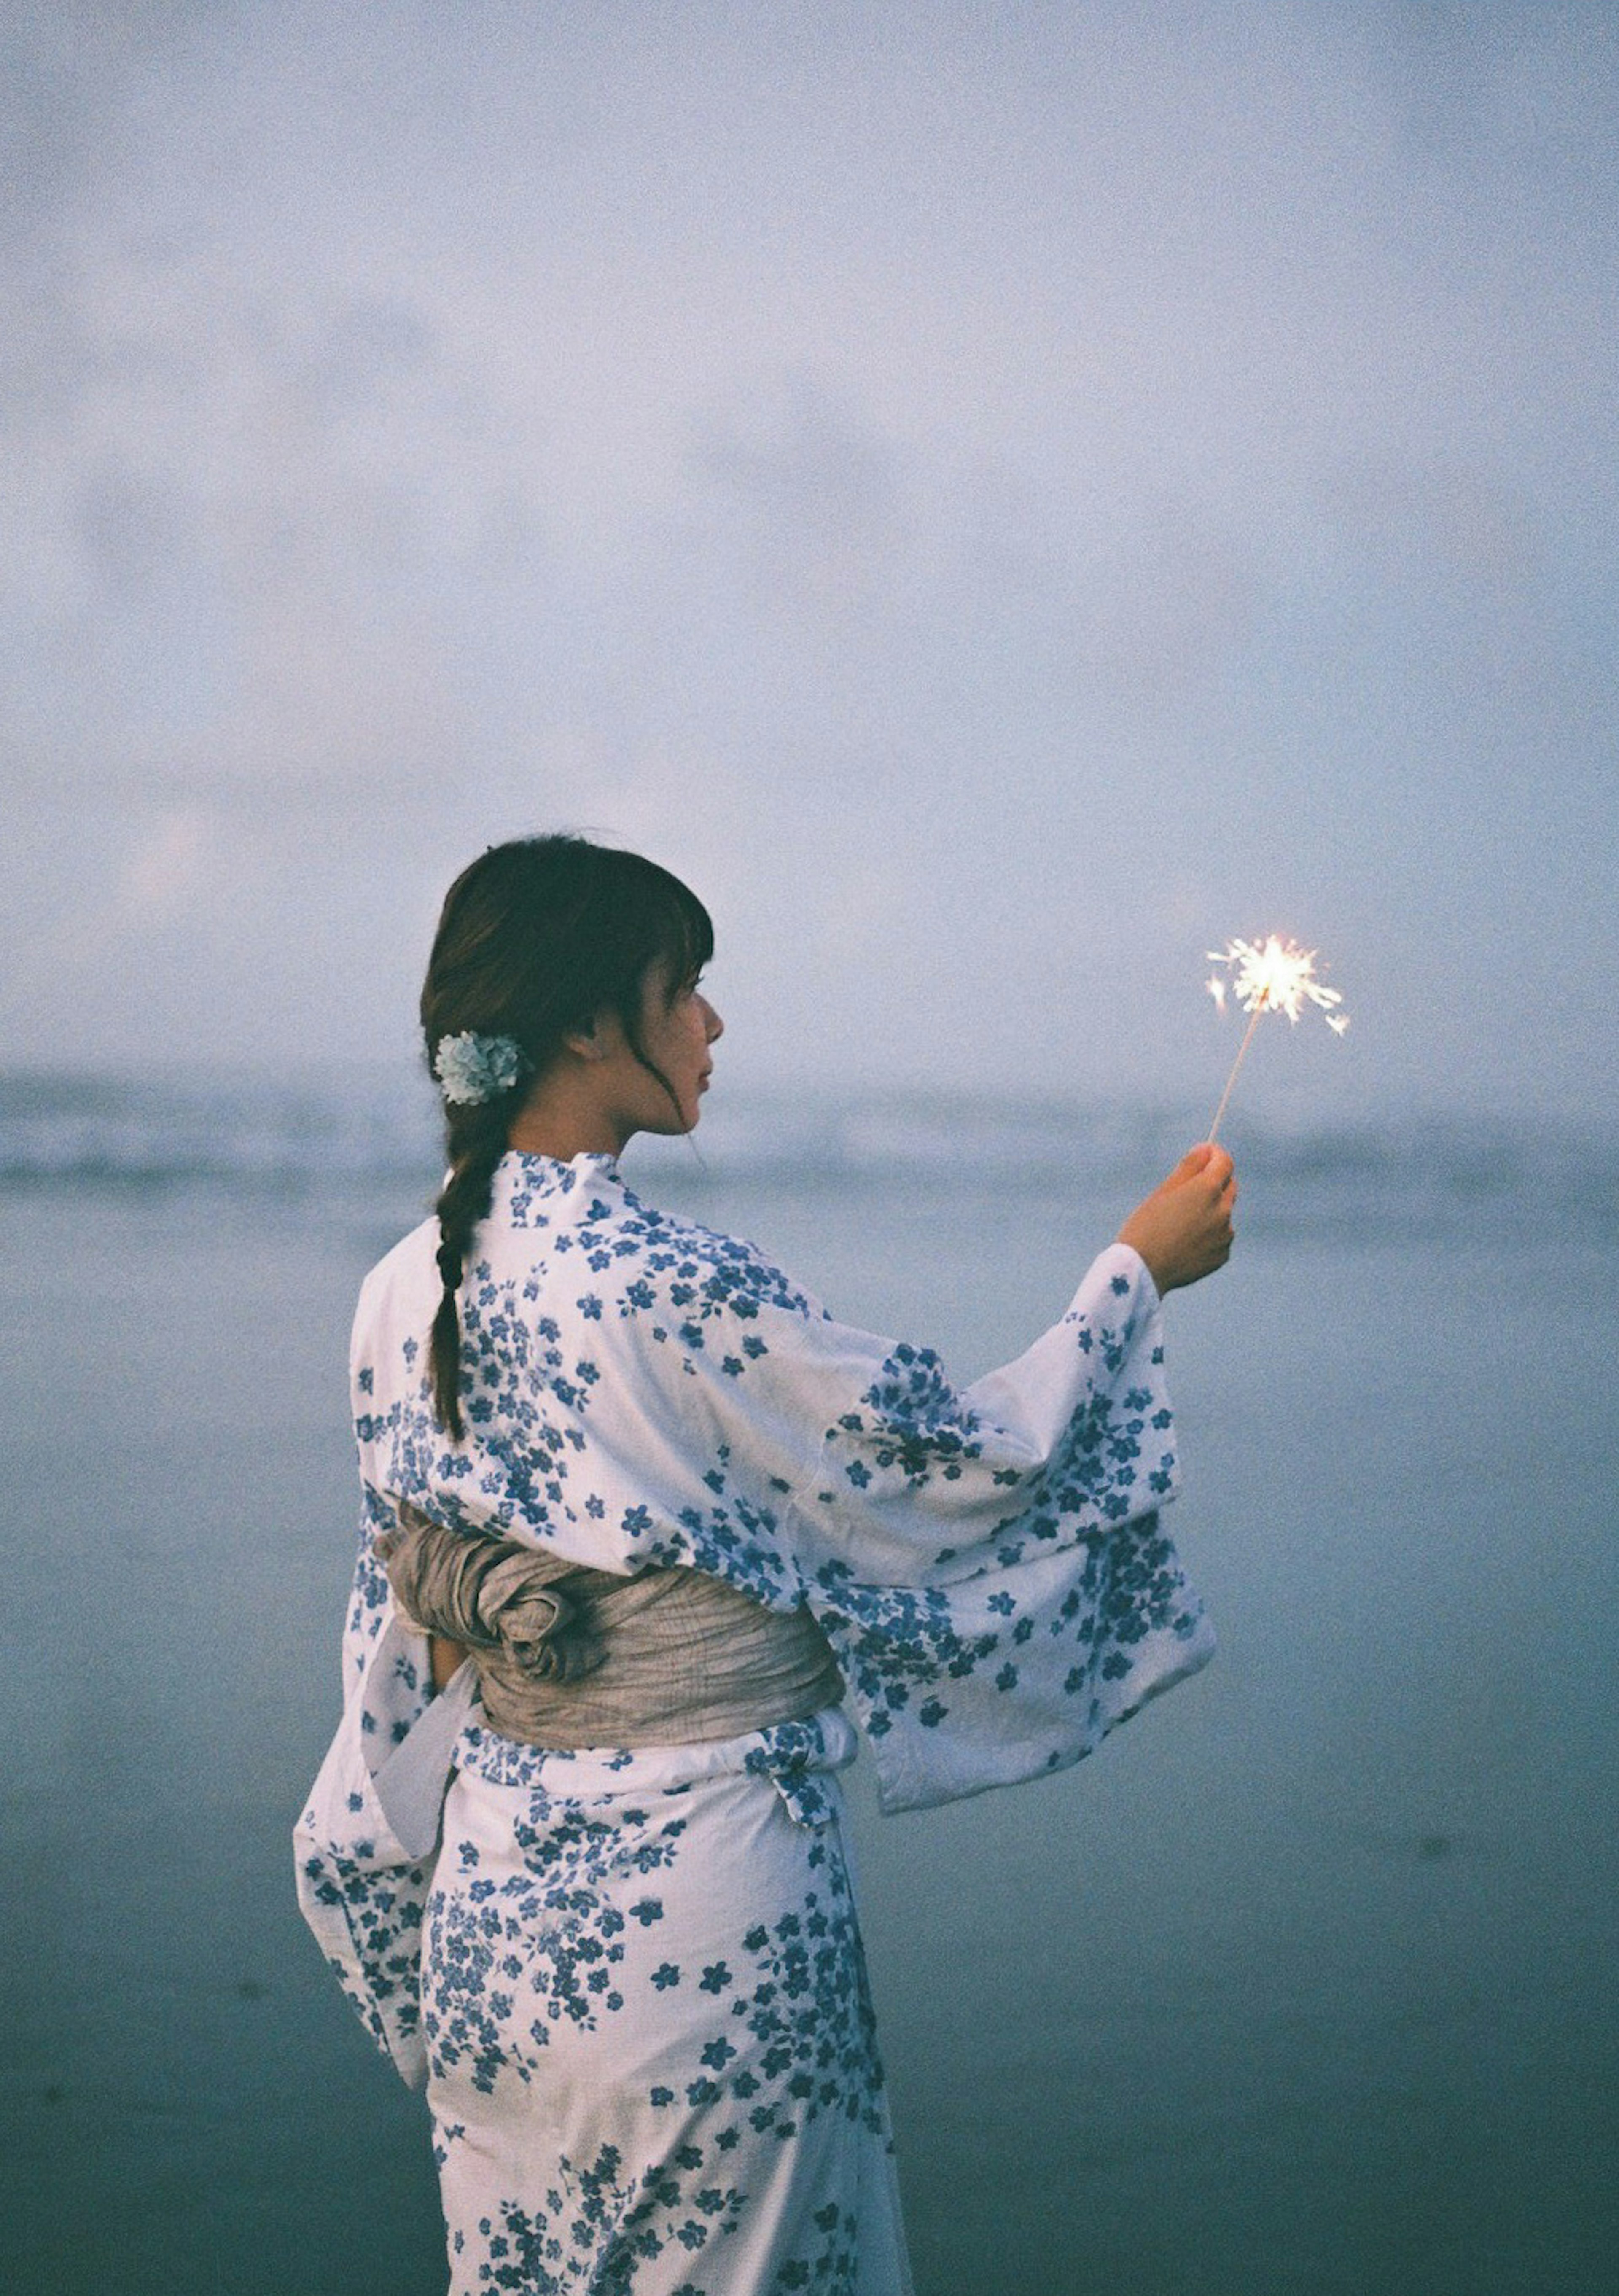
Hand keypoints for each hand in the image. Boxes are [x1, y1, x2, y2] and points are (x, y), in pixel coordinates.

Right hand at [1117, 1143, 1236, 1295]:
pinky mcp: (1222, 1255)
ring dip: (1211, 1210)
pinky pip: (1220, 1236)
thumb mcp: (1164, 1191)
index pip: (1224, 1162)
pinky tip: (1185, 1242)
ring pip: (1224, 1213)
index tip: (1204, 1154)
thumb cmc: (1146, 1226)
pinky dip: (1209, 1234)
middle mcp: (1223, 1210)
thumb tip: (1207, 1148)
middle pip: (1228, 1186)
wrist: (1142, 1271)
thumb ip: (1189, 1166)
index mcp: (1207, 1189)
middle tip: (1188, 1189)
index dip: (1215, 1154)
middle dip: (1214, 1181)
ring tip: (1181, 1223)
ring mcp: (1225, 1235)